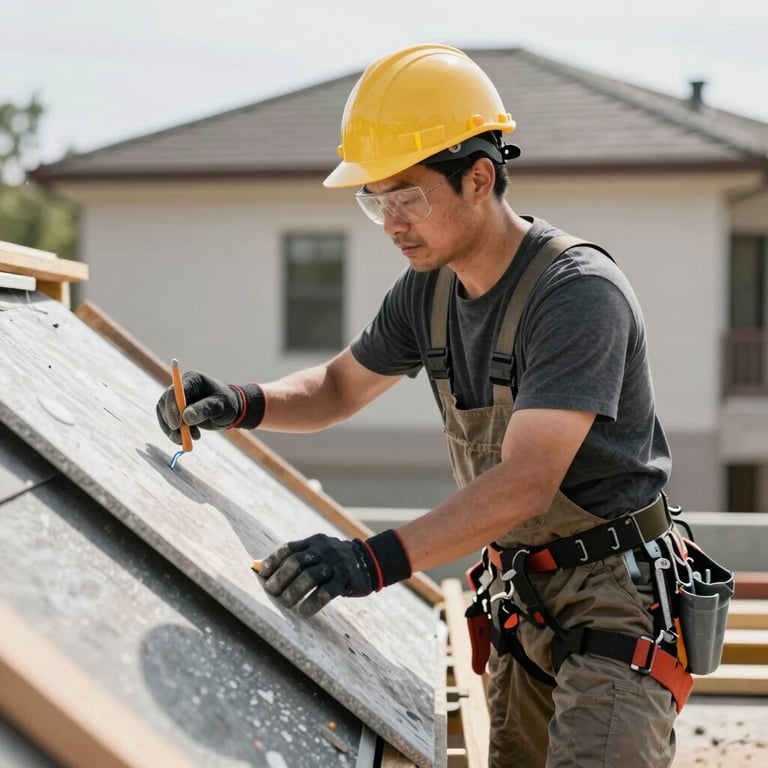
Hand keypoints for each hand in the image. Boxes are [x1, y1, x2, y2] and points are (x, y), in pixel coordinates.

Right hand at [156, 371, 263, 443]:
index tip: (177, 425)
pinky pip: (167, 421)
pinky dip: (173, 433)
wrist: (230, 410)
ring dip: (172, 430)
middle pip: (166, 402)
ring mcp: (177, 398)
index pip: (175, 391)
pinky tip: (185, 440)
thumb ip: (204, 410)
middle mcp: (182, 387)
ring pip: (164, 413)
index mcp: (193, 380)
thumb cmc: (227, 404)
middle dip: (170, 421)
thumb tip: (185, 418)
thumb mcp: (219, 407)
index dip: (172, 407)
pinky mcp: (176, 410)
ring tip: (187, 440)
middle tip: (180, 438)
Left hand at [259, 534, 376, 615]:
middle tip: (272, 592)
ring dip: (293, 592)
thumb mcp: (319, 553)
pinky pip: (327, 592)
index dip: (273, 561)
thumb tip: (261, 570)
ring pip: (310, 576)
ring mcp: (335, 564)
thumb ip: (297, 558)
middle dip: (280, 579)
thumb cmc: (335, 562)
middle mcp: (323, 550)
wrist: (370, 561)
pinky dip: (312, 603)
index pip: (288, 549)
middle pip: (296, 562)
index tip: (262, 575)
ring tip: (286, 604)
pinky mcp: (346, 579)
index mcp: (314, 542)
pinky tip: (304, 611)